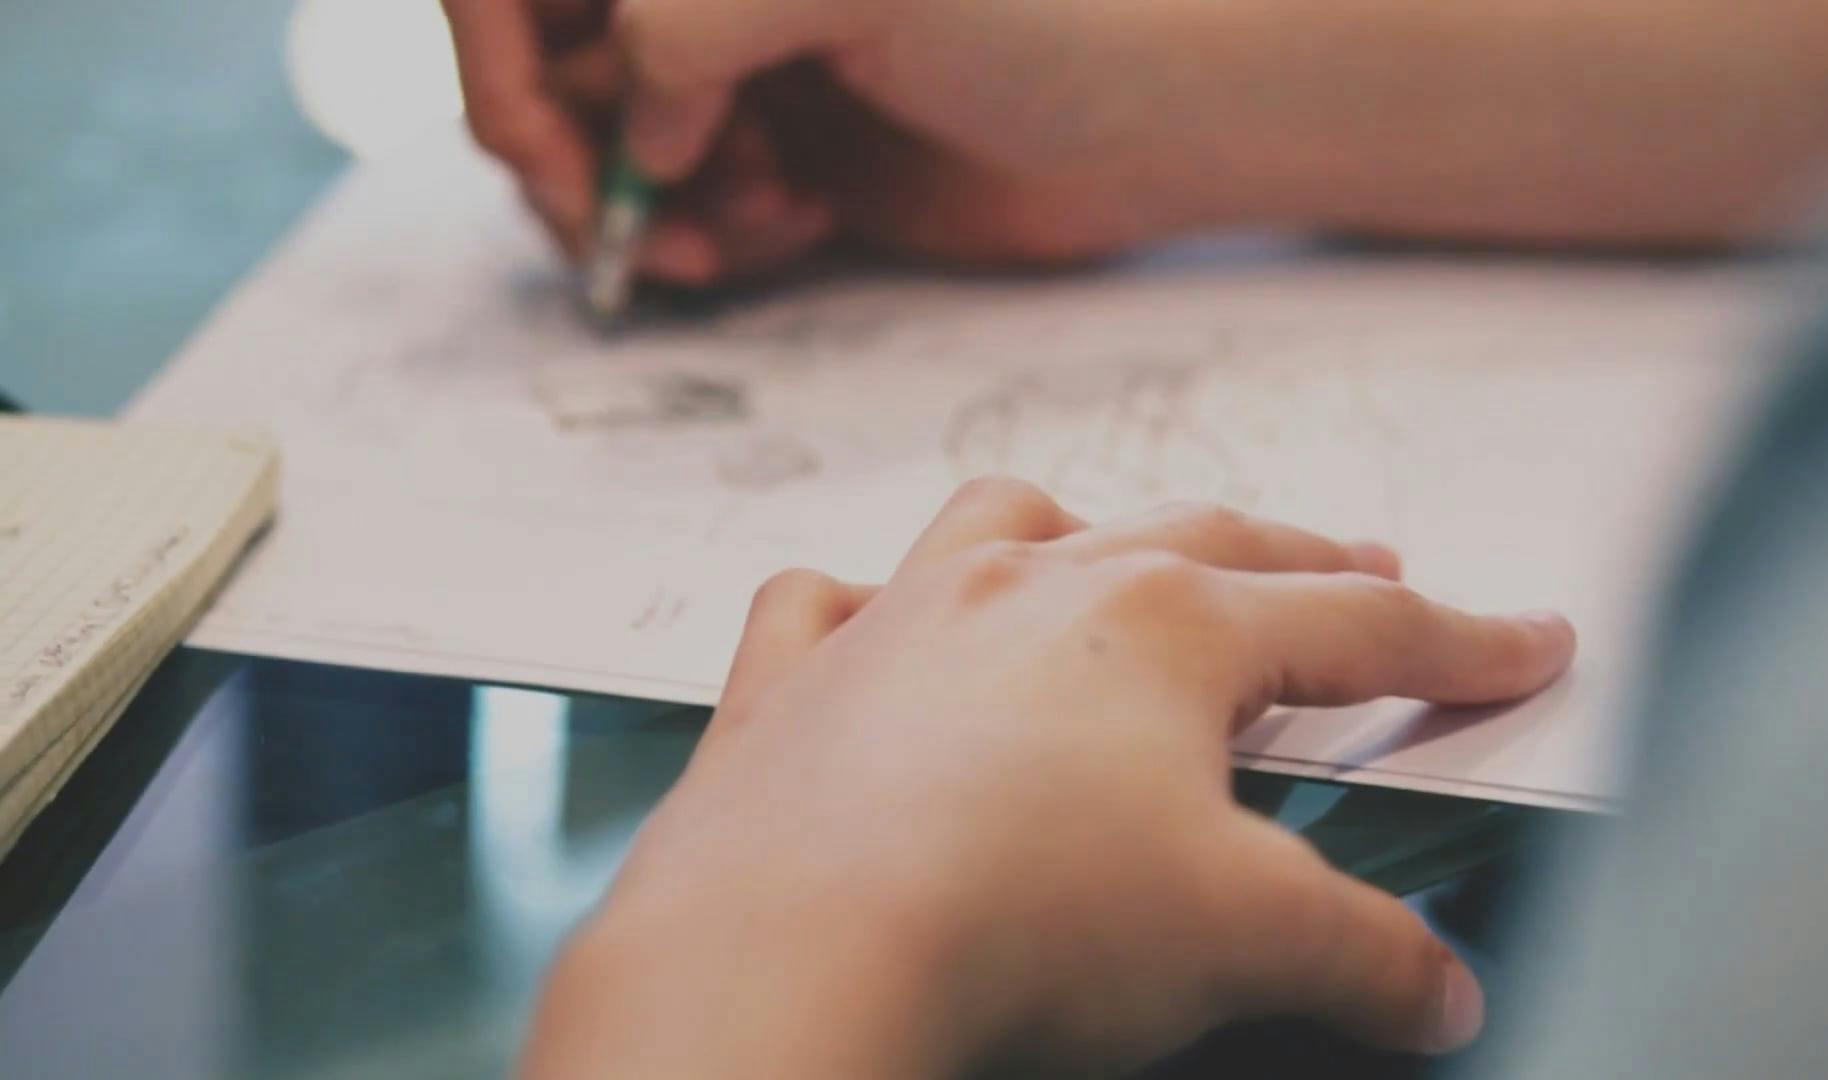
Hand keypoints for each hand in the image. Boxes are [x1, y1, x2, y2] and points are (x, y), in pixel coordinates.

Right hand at [445, 0, 1299, 284]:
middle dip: (582, 158)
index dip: (502, 64)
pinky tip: (796, 225)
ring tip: (771, 212)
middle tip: (654, 229)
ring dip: (654, 205)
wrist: (1147, 120)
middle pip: (543, 65)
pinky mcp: (770, 147)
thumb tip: (626, 125)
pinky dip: (705, 237)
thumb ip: (690, 25)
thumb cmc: (1041, 20)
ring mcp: (732, 65)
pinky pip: (675, 208)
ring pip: (601, 148)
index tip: (554, 152)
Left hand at [521, 478, 1576, 1076]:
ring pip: (1014, 526)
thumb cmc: (1016, 917)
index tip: (1523, 640)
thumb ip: (1365, 957)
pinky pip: (824, 605)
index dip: (1462, 642)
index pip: (1361, 627)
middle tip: (1367, 568)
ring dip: (1087, 530)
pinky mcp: (795, 684)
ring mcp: (904, 620)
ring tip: (1124, 548)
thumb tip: (1438, 991)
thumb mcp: (1244, 941)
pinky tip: (872, 617)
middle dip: (1303, 559)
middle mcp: (1034, 589)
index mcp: (1166, 628)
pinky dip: (857, 604)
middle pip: (1206, 543)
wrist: (794, 949)